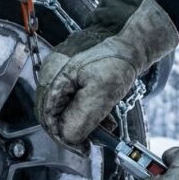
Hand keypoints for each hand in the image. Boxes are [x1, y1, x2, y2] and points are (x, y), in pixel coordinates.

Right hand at [35, 0, 177, 145]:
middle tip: (95, 140)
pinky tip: (105, 114)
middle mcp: (53, 75)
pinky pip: (77, 96)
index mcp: (52, 78)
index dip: (64, 138)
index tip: (82, 149)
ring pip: (67, 107)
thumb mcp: (100, 92)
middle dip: (74, 129)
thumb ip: (80, 118)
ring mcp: (64, 71)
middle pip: (55, 114)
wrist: (131, 31)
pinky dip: (89, 108)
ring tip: (105, 127)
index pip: (47, 119)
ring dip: (85, 120)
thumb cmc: (116, 56)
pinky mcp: (76, 70)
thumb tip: (69, 137)